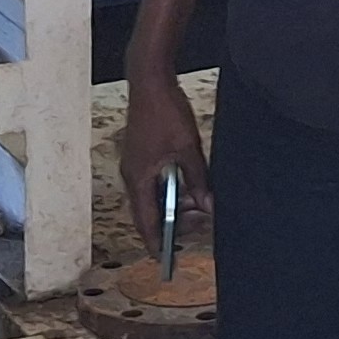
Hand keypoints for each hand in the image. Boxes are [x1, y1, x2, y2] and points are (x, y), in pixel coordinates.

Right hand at [119, 72, 210, 246]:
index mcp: (139, 177)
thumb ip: (197, 179)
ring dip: (173, 202)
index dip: (155, 240)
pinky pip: (154, 180)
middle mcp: (132, 174)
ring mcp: (135, 163)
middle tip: (198, 222)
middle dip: (172, 220)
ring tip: (198, 202)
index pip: (145, 219)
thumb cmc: (165, 112)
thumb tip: (206, 205)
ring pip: (153, 194)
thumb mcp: (187, 149)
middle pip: (149, 209)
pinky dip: (169, 187)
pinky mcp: (141, 153)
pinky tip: (187, 185)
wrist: (150, 80)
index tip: (163, 258)